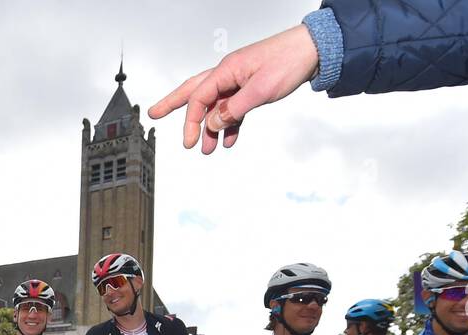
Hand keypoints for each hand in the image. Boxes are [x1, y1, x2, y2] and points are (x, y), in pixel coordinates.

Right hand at [147, 25, 319, 153]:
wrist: (313, 51)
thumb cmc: (288, 62)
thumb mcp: (261, 90)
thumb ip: (234, 108)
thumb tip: (214, 123)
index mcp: (227, 70)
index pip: (199, 97)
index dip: (192, 121)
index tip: (189, 142)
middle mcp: (229, 73)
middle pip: (195, 92)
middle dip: (175, 105)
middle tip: (155, 115)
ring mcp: (239, 80)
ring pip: (216, 105)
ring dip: (210, 127)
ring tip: (206, 150)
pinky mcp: (251, 87)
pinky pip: (233, 108)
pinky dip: (229, 125)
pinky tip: (229, 140)